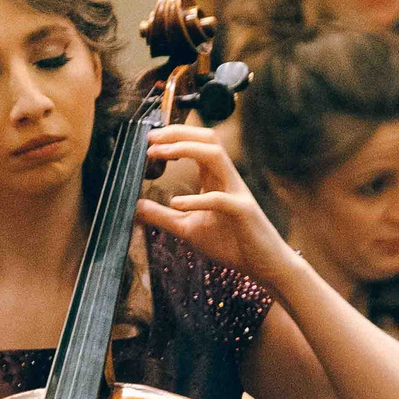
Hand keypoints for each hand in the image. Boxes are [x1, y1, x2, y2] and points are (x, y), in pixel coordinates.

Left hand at [135, 126, 297, 287]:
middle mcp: (227, 179)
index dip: (173, 136)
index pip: (197, 143)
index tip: (148, 140)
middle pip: (207, 138)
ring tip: (160, 154)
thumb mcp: (187, 228)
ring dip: (186, 149)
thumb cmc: (231, 244)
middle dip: (178, 132)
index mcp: (215, 178)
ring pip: (216, 155)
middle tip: (151, 138)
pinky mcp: (243, 212)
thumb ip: (162, 216)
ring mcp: (237, 193)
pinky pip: (220, 199)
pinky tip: (176, 204)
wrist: (263, 265)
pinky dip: (197, 199)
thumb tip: (135, 206)